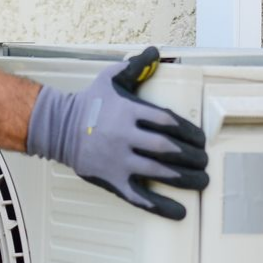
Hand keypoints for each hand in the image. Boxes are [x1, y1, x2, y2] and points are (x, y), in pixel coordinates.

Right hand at [26, 46, 208, 219]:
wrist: (57, 127)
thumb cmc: (89, 103)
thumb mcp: (110, 78)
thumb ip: (136, 66)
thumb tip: (155, 51)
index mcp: (129, 111)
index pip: (169, 121)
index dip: (190, 132)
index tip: (201, 140)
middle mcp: (125, 136)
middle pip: (168, 148)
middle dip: (192, 157)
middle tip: (204, 162)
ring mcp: (118, 160)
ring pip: (159, 172)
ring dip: (185, 179)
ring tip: (202, 181)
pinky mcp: (112, 179)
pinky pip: (140, 196)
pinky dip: (161, 206)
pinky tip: (179, 211)